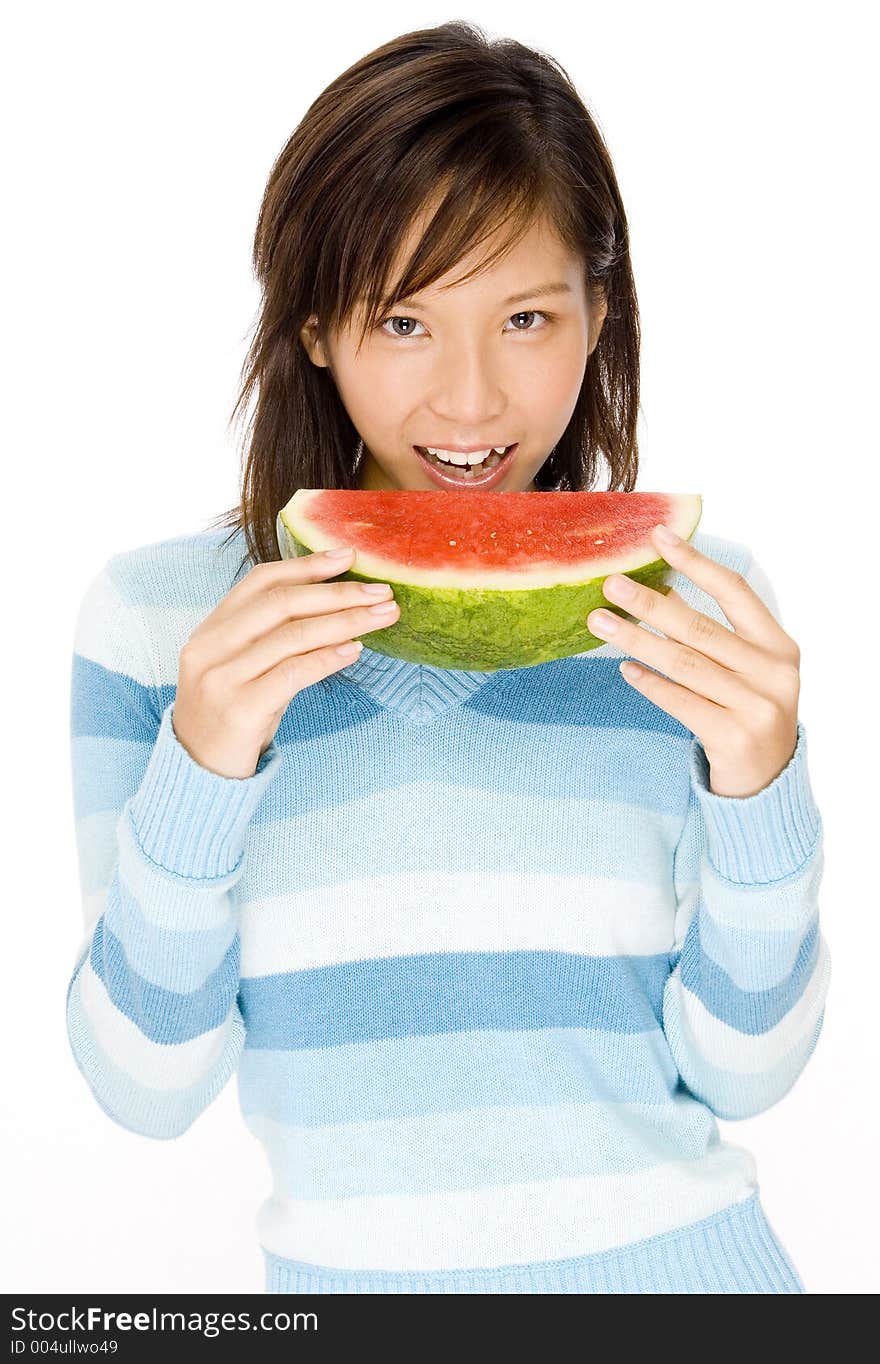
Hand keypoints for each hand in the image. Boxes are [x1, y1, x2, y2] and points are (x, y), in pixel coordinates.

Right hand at [173, 547, 398, 777]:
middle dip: (337, 593)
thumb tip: (336, 604)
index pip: (261, 581)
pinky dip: (327, 658)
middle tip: (381, 591)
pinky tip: (355, 650)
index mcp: (210, 630)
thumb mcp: (243, 668)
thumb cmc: (232, 716)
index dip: (307, 565)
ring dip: (345, 622)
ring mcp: (221, 678)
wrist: (198, 773)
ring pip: (292, 636)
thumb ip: (271, 636)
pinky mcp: (239, 710)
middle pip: (281, 603)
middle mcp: (210, 648)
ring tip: (382, 616)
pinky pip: (293, 674)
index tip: (348, 556)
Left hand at [586, 525, 800, 797]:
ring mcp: (758, 707)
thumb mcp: (745, 670)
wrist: (769, 783)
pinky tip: (624, 669)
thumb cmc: (748, 714)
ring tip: (601, 623)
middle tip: (610, 585)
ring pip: (685, 664)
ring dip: (637, 640)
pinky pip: (681, 702)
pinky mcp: (735, 738)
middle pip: (700, 628)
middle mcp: (774, 673)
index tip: (658, 537)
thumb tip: (659, 591)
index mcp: (779, 646)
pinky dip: (650, 684)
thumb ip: (715, 635)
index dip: (695, 562)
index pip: (734, 592)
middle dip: (650, 604)